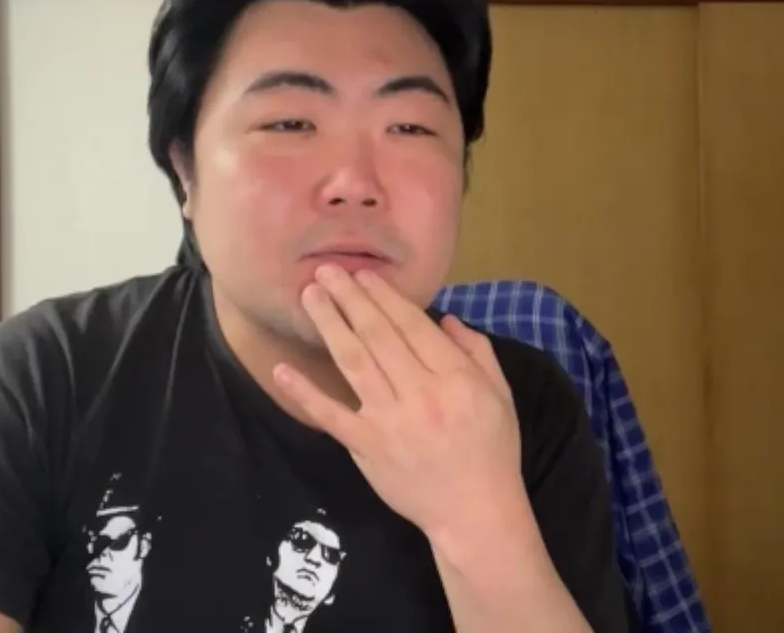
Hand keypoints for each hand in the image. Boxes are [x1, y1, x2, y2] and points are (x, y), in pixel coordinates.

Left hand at [272, 263, 525, 537]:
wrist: (474, 511)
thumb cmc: (490, 451)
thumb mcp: (501, 395)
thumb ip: (476, 352)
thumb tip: (445, 319)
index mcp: (455, 378)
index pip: (413, 326)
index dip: (385, 297)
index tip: (365, 275)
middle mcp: (420, 393)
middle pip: (378, 335)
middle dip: (351, 298)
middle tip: (327, 271)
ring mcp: (389, 420)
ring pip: (354, 362)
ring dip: (329, 325)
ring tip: (310, 297)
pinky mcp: (366, 446)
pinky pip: (330, 415)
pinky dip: (304, 392)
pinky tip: (283, 369)